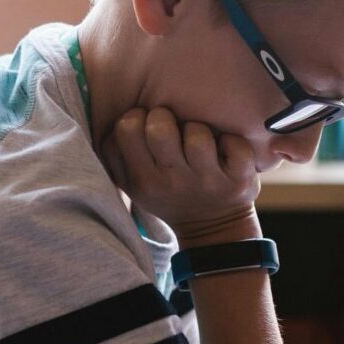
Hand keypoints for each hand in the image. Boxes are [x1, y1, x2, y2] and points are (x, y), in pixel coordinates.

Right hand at [98, 106, 259, 243]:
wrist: (211, 231)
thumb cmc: (168, 193)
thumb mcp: (134, 183)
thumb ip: (116, 154)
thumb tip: (106, 112)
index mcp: (142, 179)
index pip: (126, 127)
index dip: (137, 117)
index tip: (146, 128)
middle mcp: (172, 182)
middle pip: (159, 127)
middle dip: (165, 118)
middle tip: (173, 131)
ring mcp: (206, 182)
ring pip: (198, 134)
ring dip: (199, 130)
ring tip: (200, 144)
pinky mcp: (237, 181)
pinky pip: (235, 146)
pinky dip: (234, 142)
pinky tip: (225, 152)